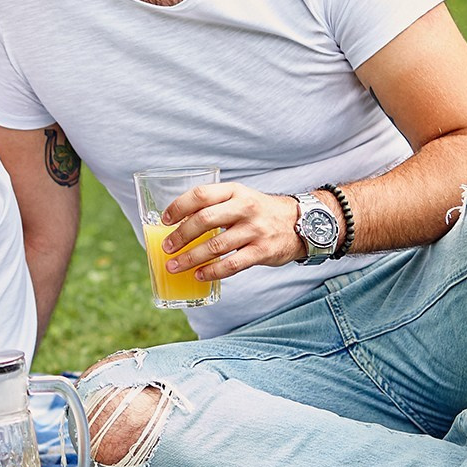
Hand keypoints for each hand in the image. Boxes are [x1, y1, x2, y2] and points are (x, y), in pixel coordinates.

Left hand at [158, 183, 303, 280]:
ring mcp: (254, 230)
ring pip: (215, 246)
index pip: (200, 194)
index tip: (165, 220)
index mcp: (234, 191)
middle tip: (167, 248)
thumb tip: (179, 224)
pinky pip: (232, 265)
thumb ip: (215, 206)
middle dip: (180, 236)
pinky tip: (199, 275)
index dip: (178, 207)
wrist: (300, 223)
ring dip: (190, 258)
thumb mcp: (240, 198)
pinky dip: (212, 271)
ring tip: (174, 266)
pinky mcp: (262, 251)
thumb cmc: (260, 212)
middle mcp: (244, 207)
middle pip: (204, 220)